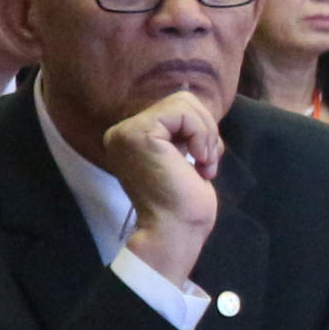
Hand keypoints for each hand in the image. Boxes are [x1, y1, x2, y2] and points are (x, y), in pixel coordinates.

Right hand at [99, 94, 225, 283]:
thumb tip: (199, 108)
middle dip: (206, 130)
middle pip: (182, 100)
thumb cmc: (185, 202)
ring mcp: (127, 132)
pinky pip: (184, 112)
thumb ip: (183, 134)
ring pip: (184, 103)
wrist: (176, 229)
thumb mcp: (185, 156)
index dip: (201, 131)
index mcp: (131, 137)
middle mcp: (122, 132)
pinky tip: (198, 161)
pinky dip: (202, 135)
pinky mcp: (140, 134)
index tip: (203, 161)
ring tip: (202, 163)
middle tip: (206, 163)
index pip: (177, 108)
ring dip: (206, 134)